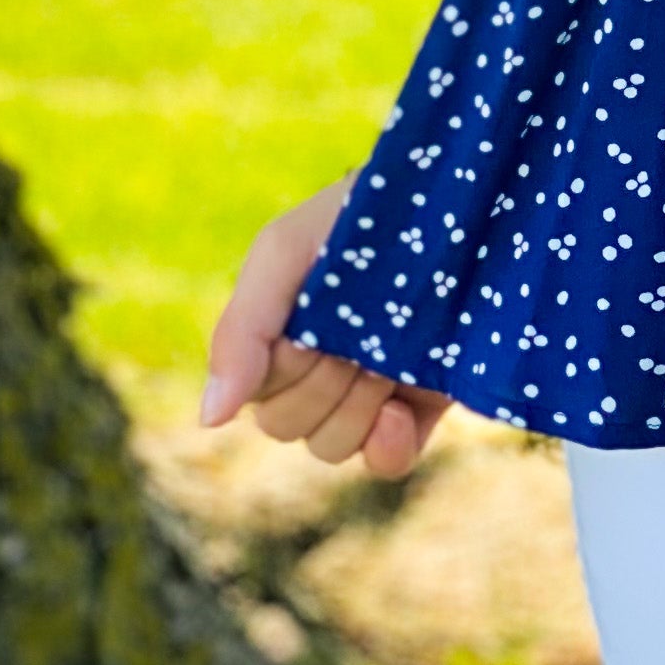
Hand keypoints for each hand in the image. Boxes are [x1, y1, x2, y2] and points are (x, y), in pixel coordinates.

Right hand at [199, 175, 448, 480]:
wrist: (455, 200)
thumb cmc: (354, 218)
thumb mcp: (284, 253)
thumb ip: (239, 333)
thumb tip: (210, 420)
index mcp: (278, 338)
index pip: (255, 395)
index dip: (282, 364)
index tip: (309, 321)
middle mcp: (318, 372)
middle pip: (288, 426)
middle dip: (321, 380)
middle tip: (355, 330)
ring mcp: (370, 393)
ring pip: (331, 448)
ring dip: (358, 402)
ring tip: (388, 352)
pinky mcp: (421, 407)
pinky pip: (386, 464)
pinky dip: (388, 446)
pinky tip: (397, 410)